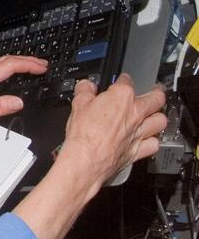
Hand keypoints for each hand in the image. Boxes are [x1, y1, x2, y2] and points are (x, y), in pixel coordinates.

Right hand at [57, 75, 166, 189]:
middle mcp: (135, 113)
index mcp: (121, 97)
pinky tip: (147, 139)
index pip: (127, 81)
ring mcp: (139, 132)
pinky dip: (153, 140)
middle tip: (154, 92)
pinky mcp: (139, 150)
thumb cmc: (84, 134)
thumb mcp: (77, 105)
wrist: (87, 159)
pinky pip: (154, 143)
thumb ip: (84, 92)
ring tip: (154, 115)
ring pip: (161, 121)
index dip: (123, 79)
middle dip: (156, 93)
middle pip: (156, 99)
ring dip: (158, 117)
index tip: (121, 81)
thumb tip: (86, 86)